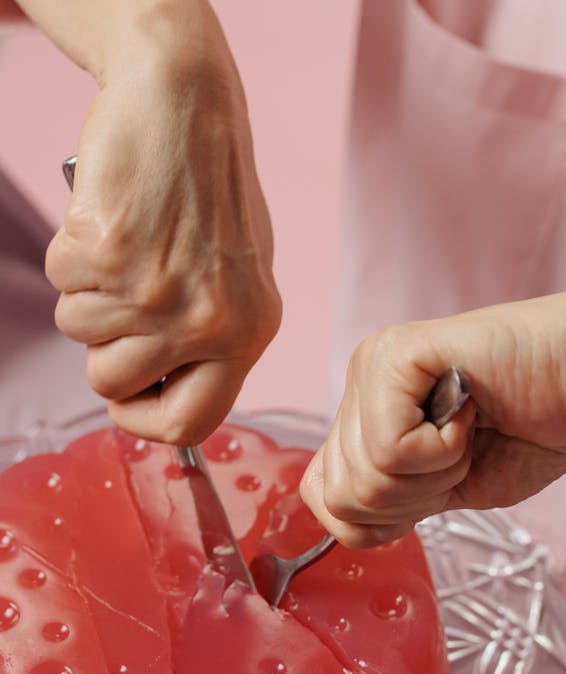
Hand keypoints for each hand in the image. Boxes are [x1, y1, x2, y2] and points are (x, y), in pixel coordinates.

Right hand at [44, 3, 280, 443]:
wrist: (185, 102)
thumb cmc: (209, 188)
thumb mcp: (238, 279)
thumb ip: (209, 341)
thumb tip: (166, 394)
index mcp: (248, 334)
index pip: (191, 423)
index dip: (146, 422)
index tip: (128, 400)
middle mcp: (208, 322)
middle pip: (112, 382)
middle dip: (103, 344)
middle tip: (124, 292)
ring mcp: (155, 292)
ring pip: (79, 332)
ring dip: (87, 290)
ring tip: (127, 244)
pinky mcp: (108, 253)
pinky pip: (61, 281)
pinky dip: (71, 252)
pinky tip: (108, 219)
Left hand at [300, 283, 565, 547]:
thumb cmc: (540, 428)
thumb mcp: (448, 488)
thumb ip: (389, 501)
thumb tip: (336, 521)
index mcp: (366, 413)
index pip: (324, 499)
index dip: (384, 518)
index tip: (442, 481)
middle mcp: (359, 383)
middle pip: (341, 498)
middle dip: (416, 498)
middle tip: (465, 451)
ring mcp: (372, 365)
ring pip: (363, 480)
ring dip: (434, 474)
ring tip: (472, 429)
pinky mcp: (397, 355)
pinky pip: (389, 451)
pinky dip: (444, 452)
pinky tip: (474, 412)